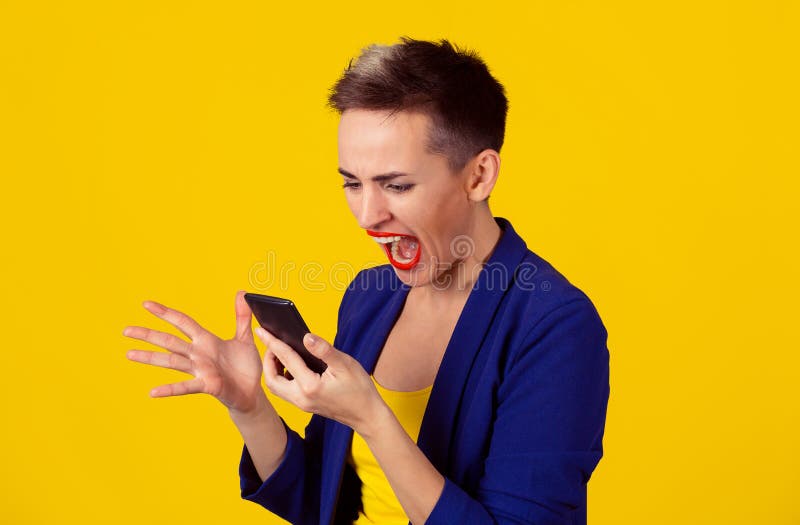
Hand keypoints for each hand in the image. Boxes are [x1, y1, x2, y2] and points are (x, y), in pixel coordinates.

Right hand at [124, 291, 264, 414]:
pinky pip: (186, 387)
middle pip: (169, 341)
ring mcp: (201, 370)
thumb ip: (242, 316)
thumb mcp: (244, 338)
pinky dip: (170, 389)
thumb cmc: (245, 367)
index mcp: (206, 341)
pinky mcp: (208, 385)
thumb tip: (242, 293)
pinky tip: (152, 392)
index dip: (165, 313)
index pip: (182, 322)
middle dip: (148, 335)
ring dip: (150, 358)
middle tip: (126, 330)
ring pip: (172, 361)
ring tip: (129, 354)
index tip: (146, 304)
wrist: (252, 392)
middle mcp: (198, 354)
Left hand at [257, 327, 384, 434]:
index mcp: (310, 386)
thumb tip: (306, 336)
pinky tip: (291, 366)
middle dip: (267, 359)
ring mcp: (302, 404)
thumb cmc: (359, 389)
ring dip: (273, 370)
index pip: (286, 359)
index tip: (261, 330)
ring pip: (276, 387)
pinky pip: (285, 391)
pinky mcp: (305, 405)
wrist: (367, 415)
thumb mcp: (345, 364)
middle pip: (272, 378)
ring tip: (279, 352)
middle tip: (271, 342)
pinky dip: (282, 377)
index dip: (273, 342)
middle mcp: (301, 398)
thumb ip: (324, 350)